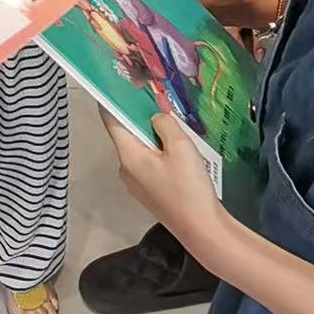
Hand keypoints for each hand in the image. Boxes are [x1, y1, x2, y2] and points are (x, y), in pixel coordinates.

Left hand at [99, 107, 222, 246]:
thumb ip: (165, 124)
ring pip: (141, 149)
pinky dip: (160, 152)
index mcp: (128, 156)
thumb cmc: (188, 186)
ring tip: (175, 125)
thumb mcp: (180, 146)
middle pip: (128, 134)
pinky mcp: (150, 193)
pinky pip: (150, 163)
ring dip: (154, 136)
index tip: (118, 83)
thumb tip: (156, 118)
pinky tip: (180, 151)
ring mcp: (137, 184)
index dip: (112, 100)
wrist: (202, 230)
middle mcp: (126, 169)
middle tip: (158, 100)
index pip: (111, 121)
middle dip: (141, 117)